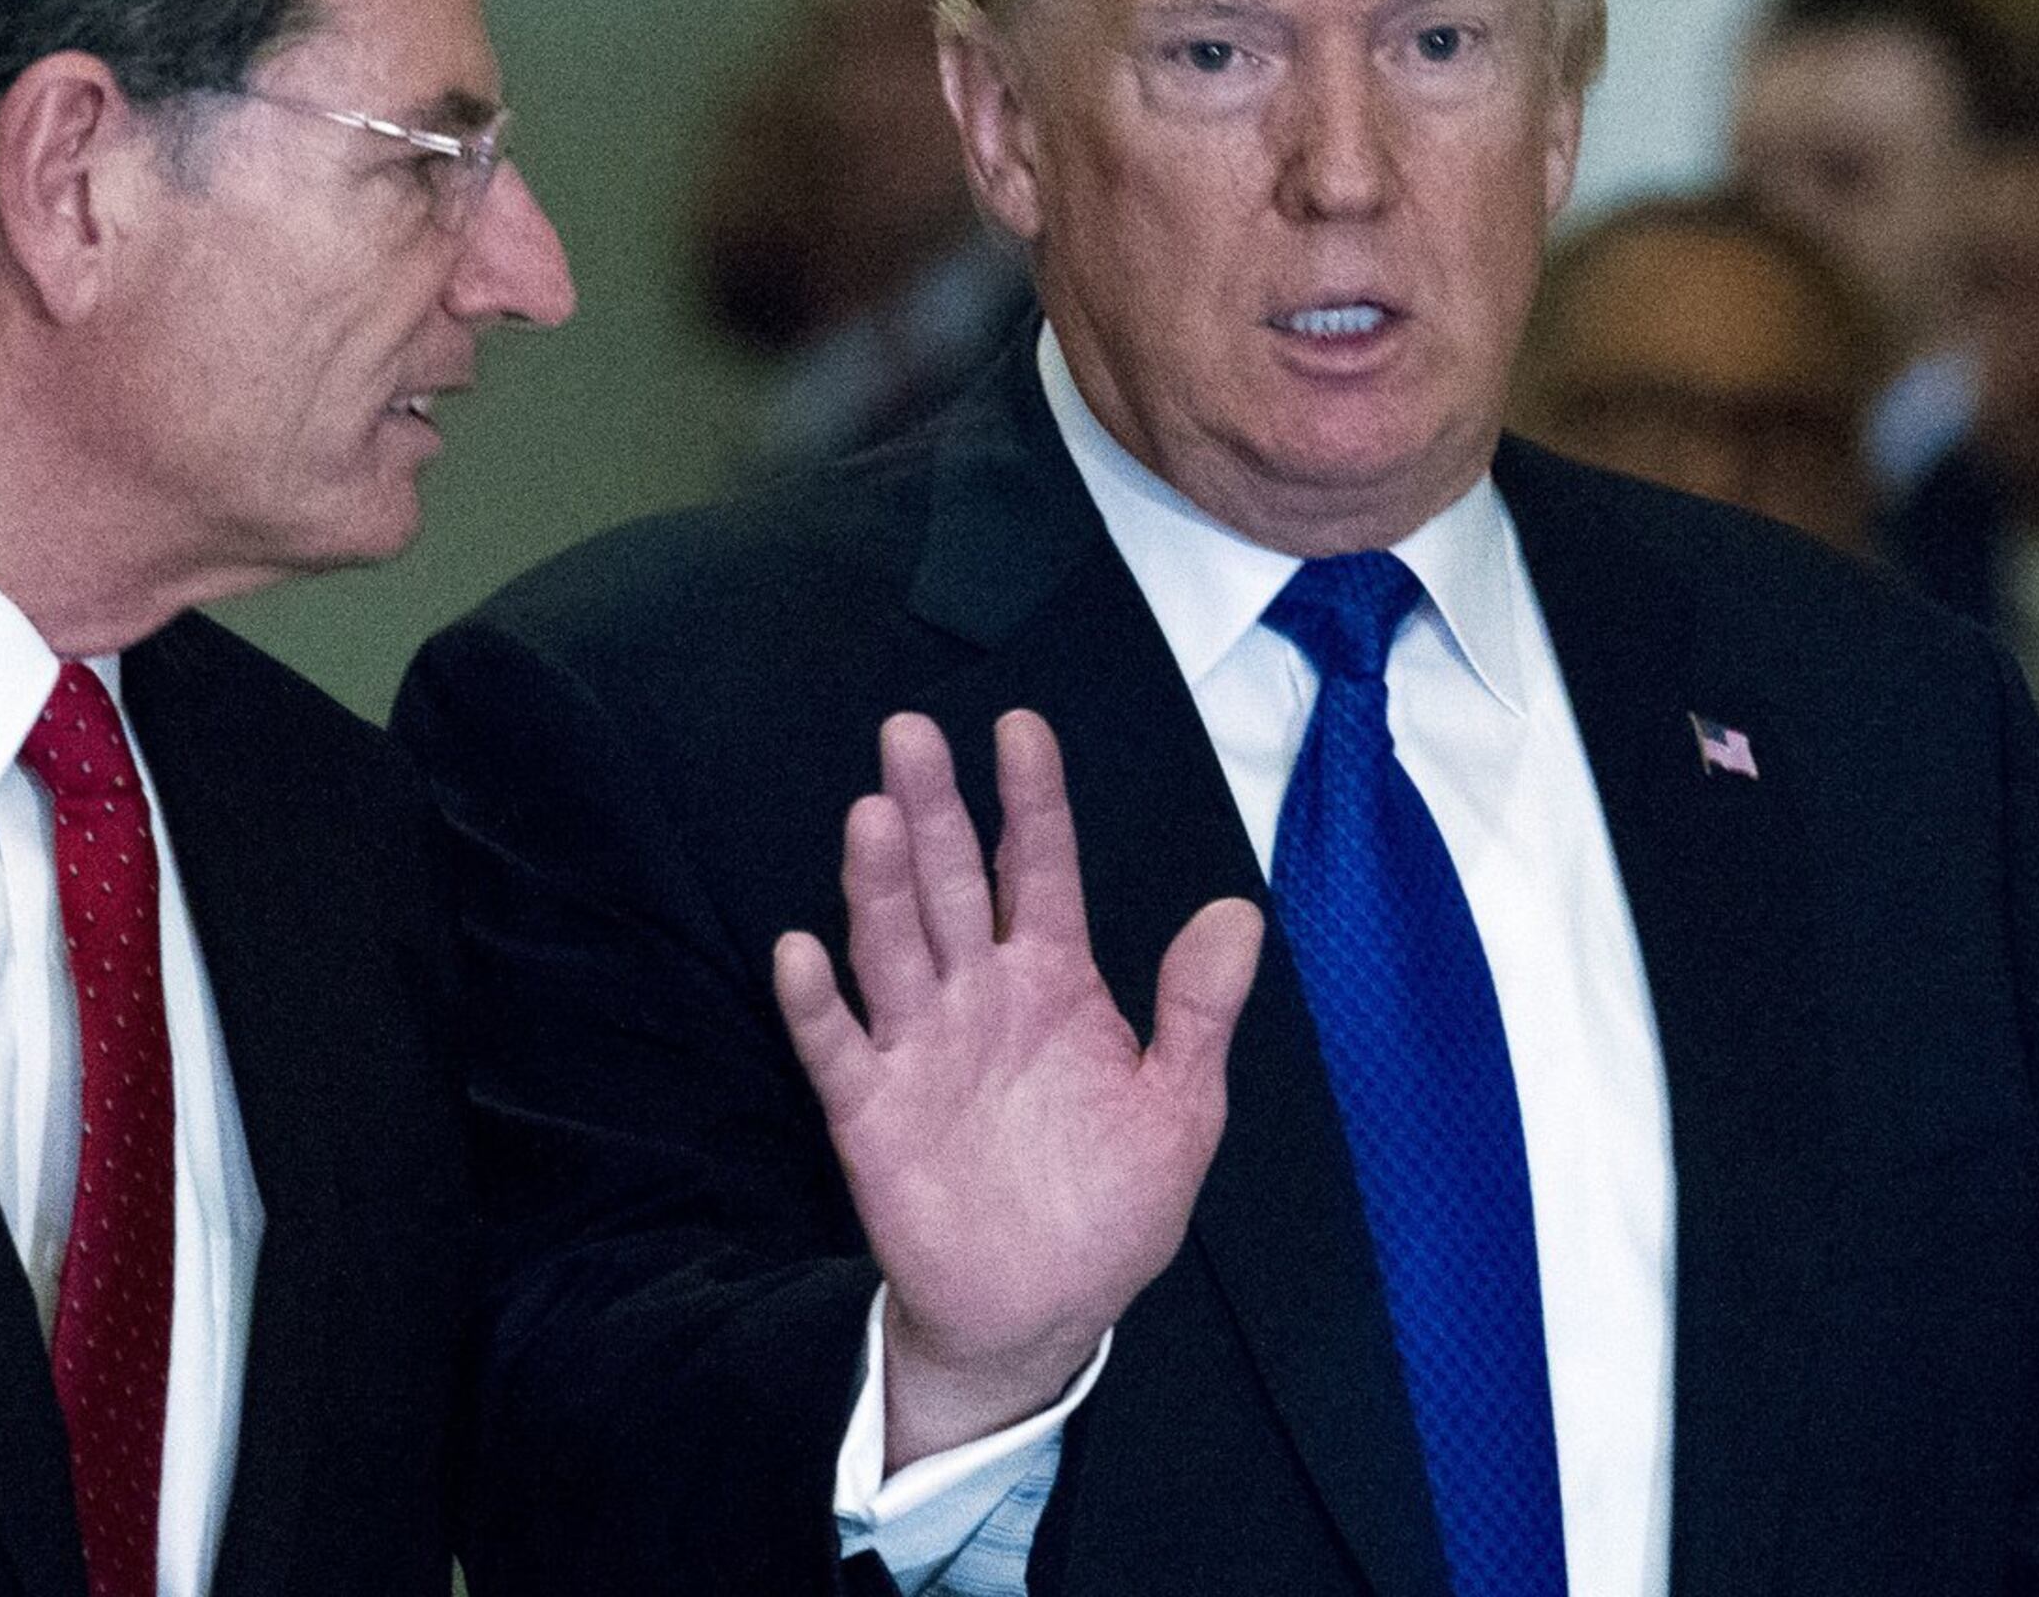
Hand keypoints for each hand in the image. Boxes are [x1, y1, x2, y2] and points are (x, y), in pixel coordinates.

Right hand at [772, 710, 1263, 1470]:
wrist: (1042, 1310)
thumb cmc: (1112, 1204)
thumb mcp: (1180, 1109)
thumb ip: (1198, 1012)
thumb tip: (1236, 912)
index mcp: (1053, 979)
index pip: (1039, 868)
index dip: (1032, 801)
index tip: (1020, 729)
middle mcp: (979, 994)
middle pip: (950, 883)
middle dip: (934, 808)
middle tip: (911, 733)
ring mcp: (920, 1046)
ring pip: (892, 945)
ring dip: (879, 883)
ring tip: (872, 814)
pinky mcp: (871, 1110)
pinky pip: (838, 1047)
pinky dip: (816, 1002)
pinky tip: (801, 950)